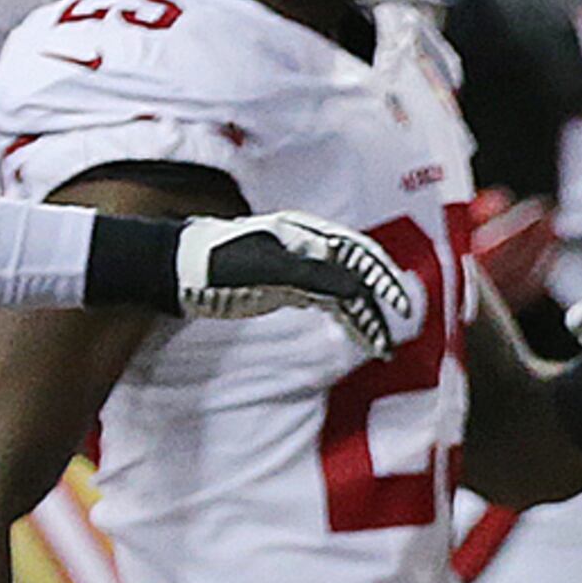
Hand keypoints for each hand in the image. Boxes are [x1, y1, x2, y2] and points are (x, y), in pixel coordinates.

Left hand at [173, 212, 415, 358]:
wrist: (182, 271)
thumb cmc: (220, 262)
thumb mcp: (268, 269)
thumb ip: (313, 275)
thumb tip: (356, 287)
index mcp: (308, 234)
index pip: (359, 254)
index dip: (383, 278)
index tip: (398, 305)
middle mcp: (311, 248)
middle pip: (357, 276)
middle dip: (378, 306)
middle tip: (389, 339)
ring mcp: (302, 269)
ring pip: (345, 293)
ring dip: (364, 318)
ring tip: (379, 348)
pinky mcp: (291, 288)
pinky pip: (329, 303)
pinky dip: (347, 319)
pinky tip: (360, 336)